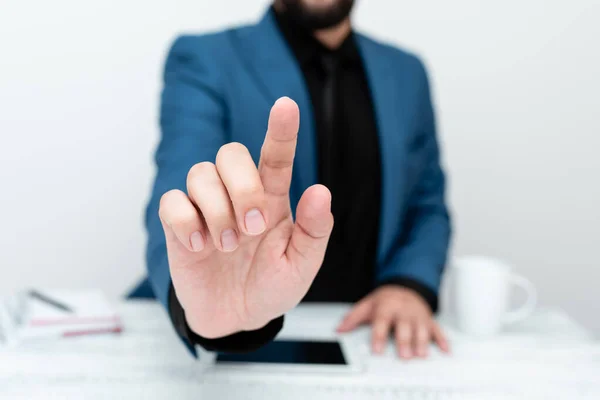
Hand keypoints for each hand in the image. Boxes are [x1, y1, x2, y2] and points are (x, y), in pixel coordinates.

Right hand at [159, 97, 333, 338]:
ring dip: (217, 210)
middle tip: (253, 229)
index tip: (286, 105)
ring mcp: (206, 207)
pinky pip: (172, 202)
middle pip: (231, 153)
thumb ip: (314, 231)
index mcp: (272, 198)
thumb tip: (320, 191)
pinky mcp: (179, 225)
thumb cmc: (271, 285)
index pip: (276, 156)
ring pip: (200, 173)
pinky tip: (201, 248)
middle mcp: (238, 194)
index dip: (281, 130)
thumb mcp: (301, 265)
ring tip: (227, 247)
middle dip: (242, 186)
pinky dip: (187, 223)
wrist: (236, 317)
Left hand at [337, 286, 448, 358]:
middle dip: (404, 341)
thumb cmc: (385, 299)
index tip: (377, 349)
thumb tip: (340, 329)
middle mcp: (404, 311)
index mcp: (387, 306)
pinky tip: (445, 349)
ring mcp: (418, 315)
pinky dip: (442, 339)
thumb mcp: (367, 305)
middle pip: (404, 326)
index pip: (382, 321)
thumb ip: (353, 318)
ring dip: (423, 342)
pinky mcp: (429, 320)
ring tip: (422, 354)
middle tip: (404, 355)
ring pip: (422, 328)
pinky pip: (437, 329)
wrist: (405, 286)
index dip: (379, 336)